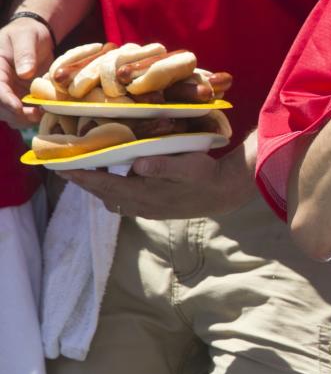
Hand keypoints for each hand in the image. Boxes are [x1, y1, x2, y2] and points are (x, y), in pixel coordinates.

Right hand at [0, 17, 53, 126]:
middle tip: (37, 114)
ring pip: (9, 114)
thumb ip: (25, 54)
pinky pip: (22, 112)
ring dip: (24, 119)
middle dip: (16, 114)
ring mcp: (8, 91)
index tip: (18, 108)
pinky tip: (46, 112)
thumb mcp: (26, 37)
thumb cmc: (27, 33)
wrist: (34, 36)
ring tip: (43, 113)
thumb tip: (25, 73)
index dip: (5, 100)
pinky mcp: (19, 97)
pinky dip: (32, 116)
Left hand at [56, 146, 257, 218]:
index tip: (62, 167)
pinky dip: (113, 192)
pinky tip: (117, 179)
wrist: (224, 192)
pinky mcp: (155, 209)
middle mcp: (142, 205)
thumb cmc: (206, 175)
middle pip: (104, 195)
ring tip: (89, 172)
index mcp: (146, 193)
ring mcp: (148, 209)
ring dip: (98, 188)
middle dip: (84, 182)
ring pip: (113, 201)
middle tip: (67, 167)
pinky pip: (124, 203)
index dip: (83, 176)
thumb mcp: (189, 166)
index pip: (106, 185)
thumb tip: (137, 164)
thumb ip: (163, 166)